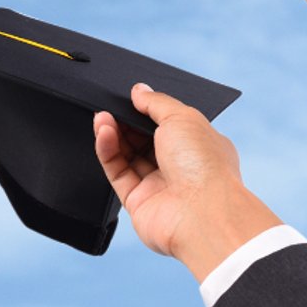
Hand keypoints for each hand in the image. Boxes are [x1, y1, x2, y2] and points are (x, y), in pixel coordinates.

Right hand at [94, 84, 283, 283]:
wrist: (203, 216)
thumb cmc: (204, 166)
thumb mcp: (183, 117)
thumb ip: (156, 103)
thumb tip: (138, 90)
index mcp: (198, 147)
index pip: (168, 124)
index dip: (147, 111)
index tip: (131, 98)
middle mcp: (180, 167)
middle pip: (144, 139)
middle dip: (126, 121)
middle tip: (110, 106)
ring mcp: (158, 185)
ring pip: (127, 154)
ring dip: (113, 133)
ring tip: (101, 116)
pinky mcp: (137, 202)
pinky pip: (117, 172)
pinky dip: (107, 151)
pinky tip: (103, 132)